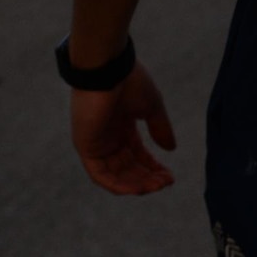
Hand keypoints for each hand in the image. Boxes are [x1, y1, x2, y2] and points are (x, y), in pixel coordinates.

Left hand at [71, 61, 176, 193]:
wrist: (108, 68)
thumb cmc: (129, 81)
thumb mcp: (151, 107)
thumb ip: (160, 128)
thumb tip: (171, 149)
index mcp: (121, 125)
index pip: (137, 154)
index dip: (153, 167)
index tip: (170, 176)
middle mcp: (107, 136)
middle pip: (128, 167)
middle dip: (148, 178)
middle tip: (166, 182)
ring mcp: (95, 142)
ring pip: (115, 175)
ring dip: (137, 184)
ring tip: (157, 185)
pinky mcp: (86, 147)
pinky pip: (100, 175)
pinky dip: (119, 185)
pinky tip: (138, 188)